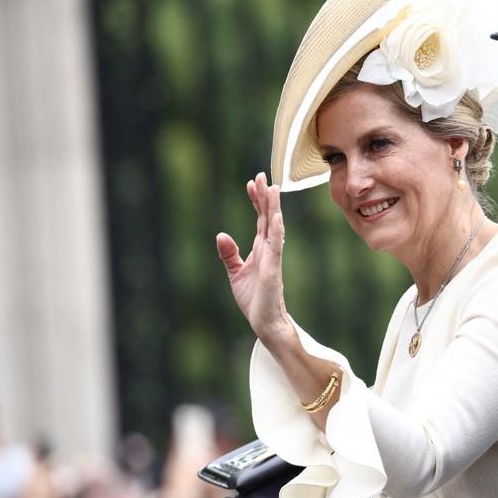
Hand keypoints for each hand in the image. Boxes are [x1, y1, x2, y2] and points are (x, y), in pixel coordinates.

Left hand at [217, 173, 291, 343]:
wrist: (264, 322)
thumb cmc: (254, 299)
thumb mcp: (236, 272)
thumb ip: (229, 253)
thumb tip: (221, 234)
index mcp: (261, 249)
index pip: (260, 219)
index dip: (256, 200)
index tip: (252, 182)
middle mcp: (269, 249)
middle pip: (268, 217)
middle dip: (265, 197)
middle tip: (261, 175)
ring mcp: (273, 258)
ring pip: (274, 227)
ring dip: (273, 208)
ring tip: (273, 189)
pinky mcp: (273, 270)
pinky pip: (276, 247)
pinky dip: (277, 231)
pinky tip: (276, 217)